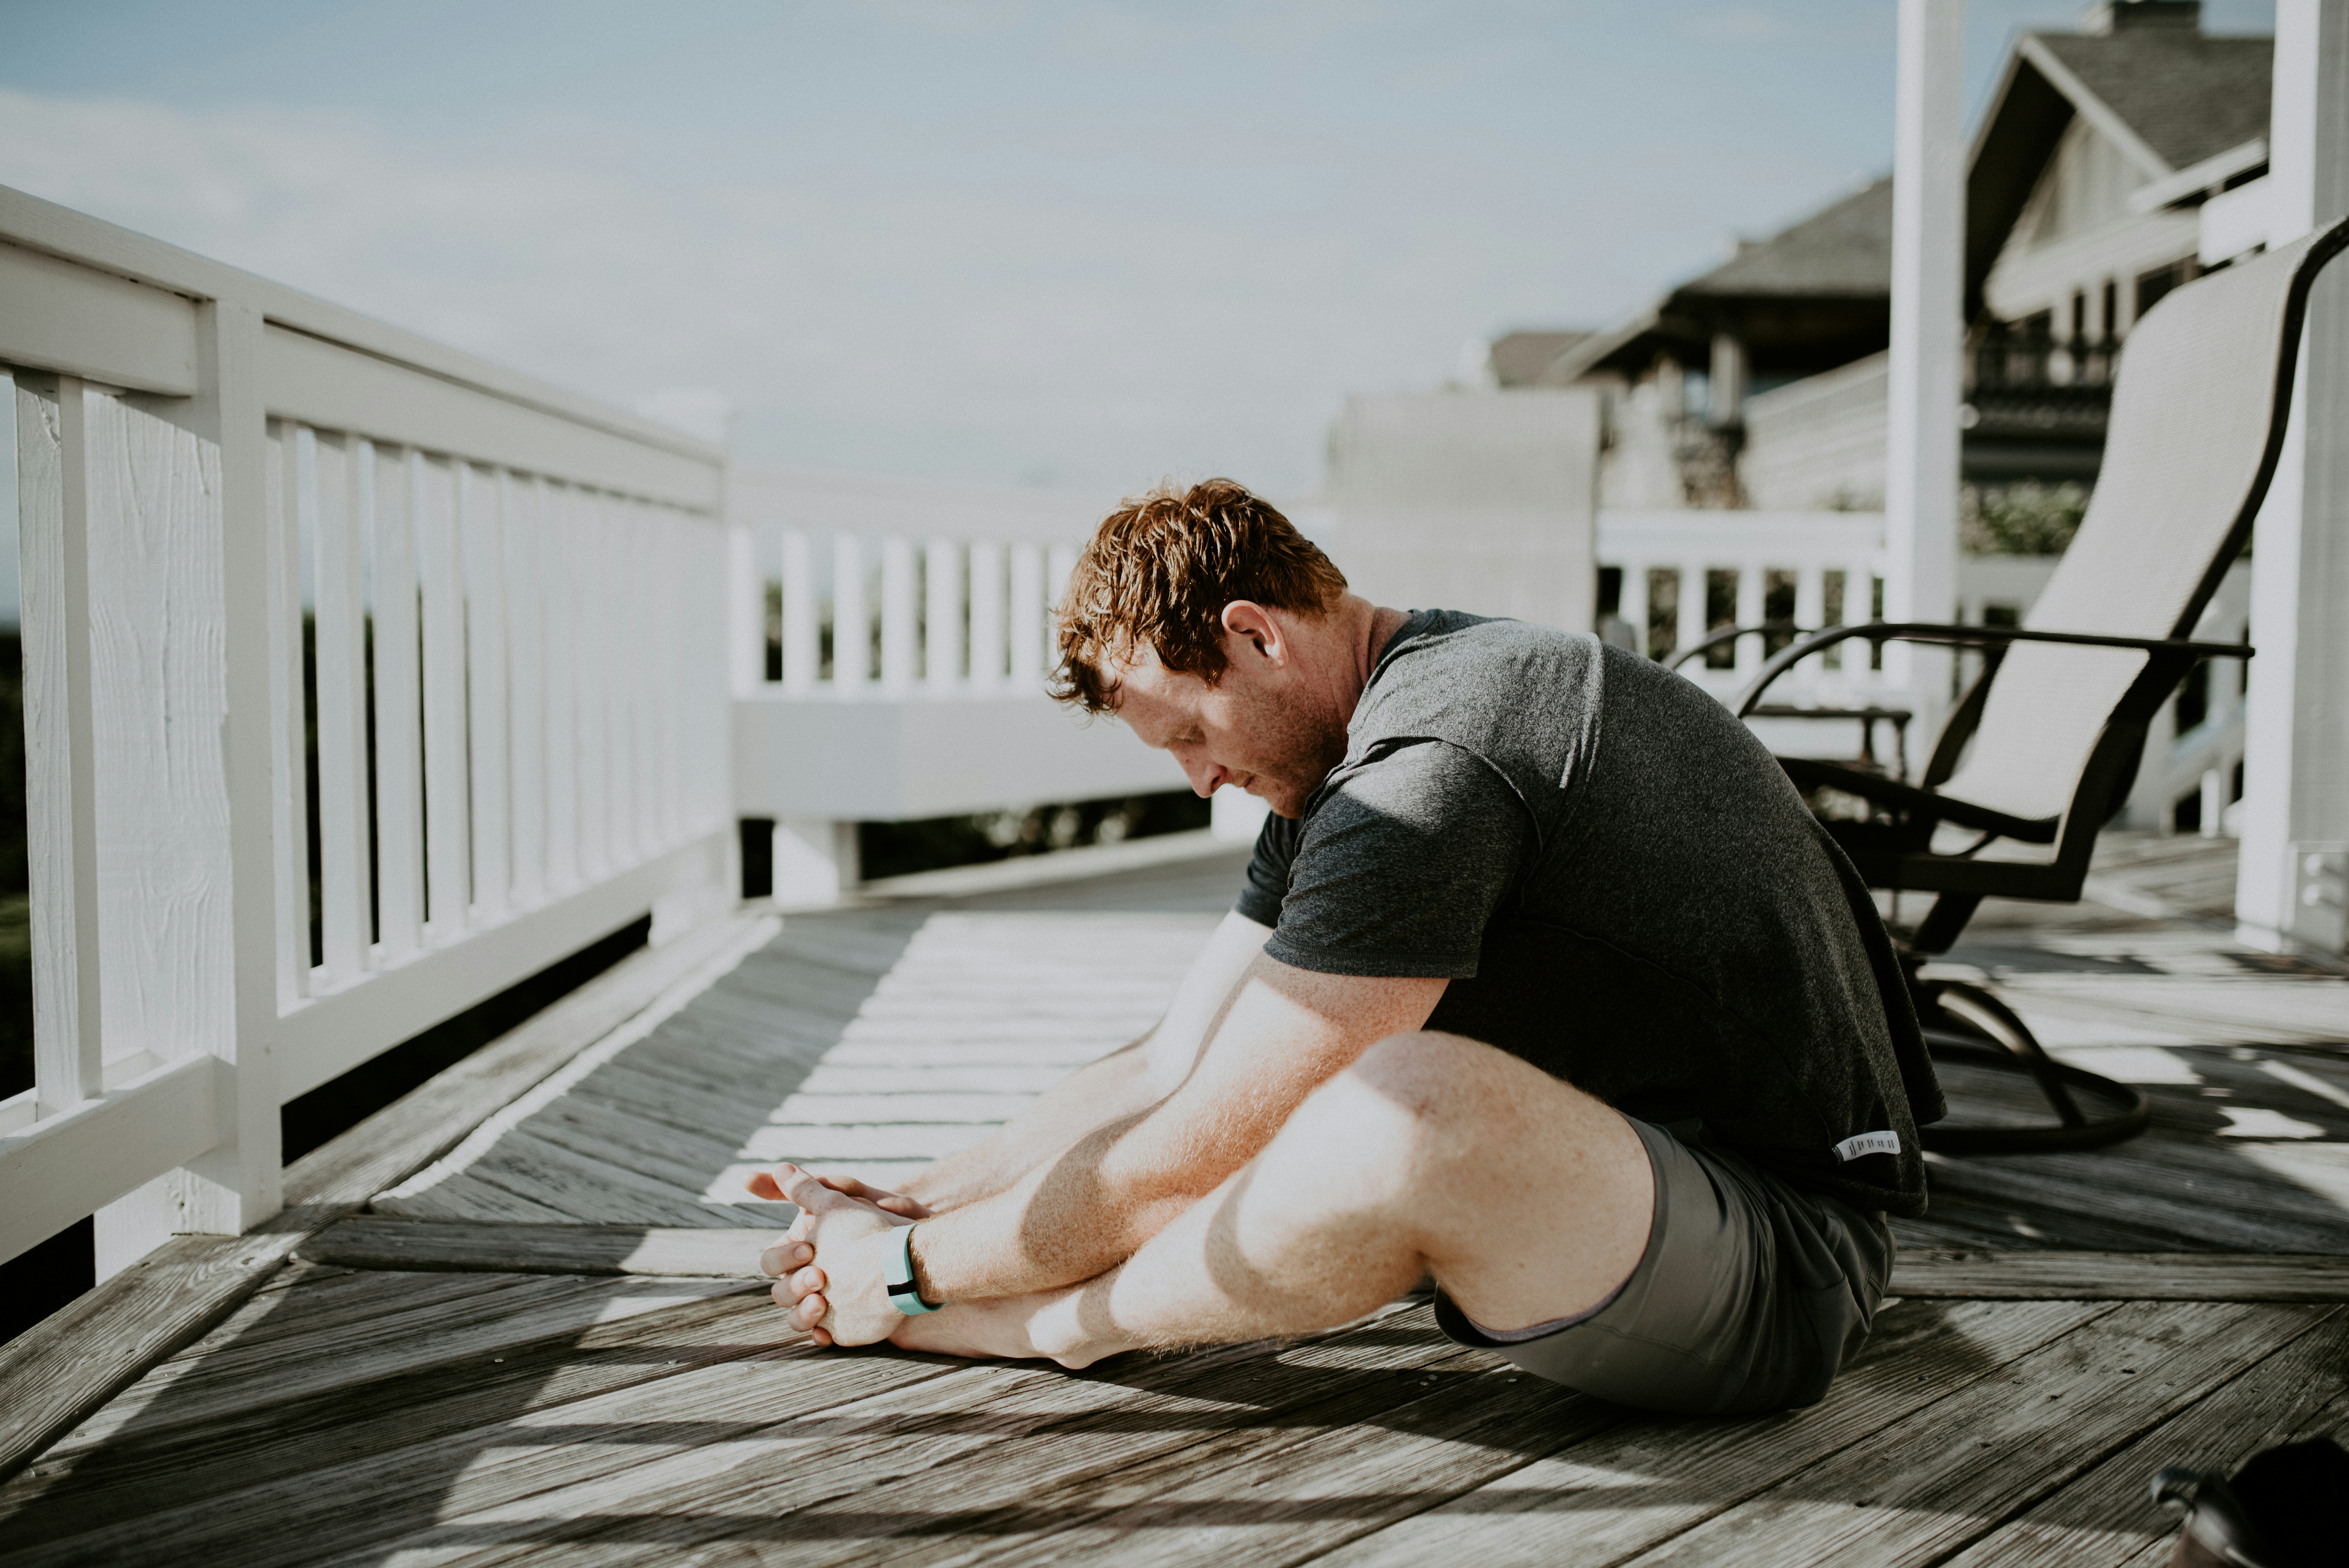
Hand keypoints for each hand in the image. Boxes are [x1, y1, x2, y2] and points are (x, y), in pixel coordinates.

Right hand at [749, 1164, 922, 1346]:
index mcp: (804, 1251)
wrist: (914, 1260)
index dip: (783, 1256)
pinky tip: (826, 1329)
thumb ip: (807, 1187)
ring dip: (801, 1311)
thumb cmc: (878, 1226)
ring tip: (821, 1302)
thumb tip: (780, 1168)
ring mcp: (822, 1303)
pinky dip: (818, 1332)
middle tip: (820, 1275)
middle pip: (780, 1289)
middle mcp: (809, 1277)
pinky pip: (817, 1335)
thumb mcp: (844, 1201)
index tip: (807, 1247)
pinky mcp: (839, 1326)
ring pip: (793, 1316)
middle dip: (794, 1284)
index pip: (773, 1258)